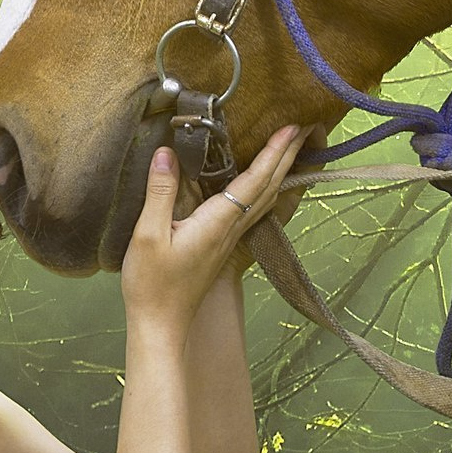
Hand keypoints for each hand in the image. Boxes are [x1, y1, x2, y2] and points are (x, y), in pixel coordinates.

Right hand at [120, 127, 306, 327]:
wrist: (161, 324)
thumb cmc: (152, 283)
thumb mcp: (147, 234)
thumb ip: (160, 192)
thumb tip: (167, 152)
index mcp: (217, 223)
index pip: (253, 181)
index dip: (274, 153)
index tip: (291, 128)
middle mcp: (231, 230)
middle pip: (269, 188)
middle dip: (287, 156)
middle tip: (304, 128)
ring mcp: (230, 240)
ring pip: (266, 200)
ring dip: (281, 171)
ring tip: (291, 148)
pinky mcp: (223, 246)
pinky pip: (254, 210)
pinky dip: (267, 189)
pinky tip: (265, 185)